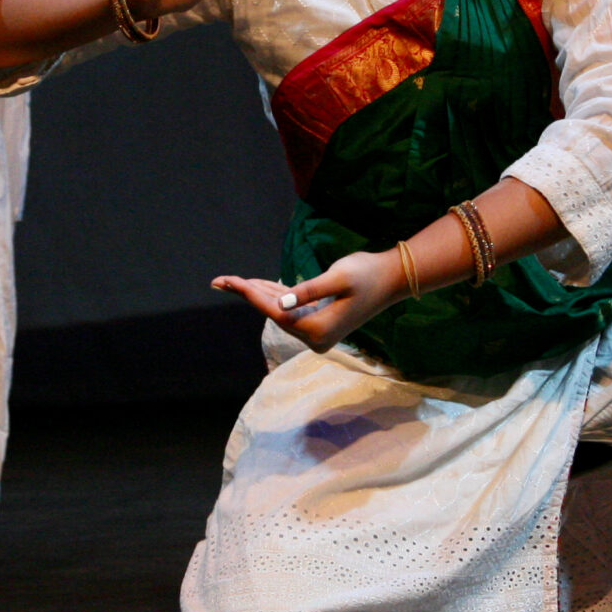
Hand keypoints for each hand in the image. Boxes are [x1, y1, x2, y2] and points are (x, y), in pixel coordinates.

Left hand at [213, 249, 405, 351]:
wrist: (392, 279)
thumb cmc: (367, 273)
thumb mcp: (338, 276)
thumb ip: (308, 290)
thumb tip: (280, 303)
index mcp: (317, 330)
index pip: (275, 311)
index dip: (249, 294)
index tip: (226, 281)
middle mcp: (315, 338)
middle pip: (274, 314)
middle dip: (249, 294)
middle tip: (220, 280)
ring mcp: (317, 334)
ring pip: (280, 312)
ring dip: (260, 294)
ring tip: (232, 281)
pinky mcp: (320, 326)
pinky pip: (291, 311)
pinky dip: (276, 296)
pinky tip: (260, 286)